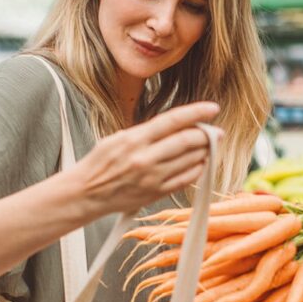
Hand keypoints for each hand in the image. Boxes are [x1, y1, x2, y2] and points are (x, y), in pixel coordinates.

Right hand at [69, 102, 221, 216]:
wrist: (86, 193)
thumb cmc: (100, 163)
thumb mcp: (118, 138)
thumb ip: (146, 132)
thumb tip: (176, 126)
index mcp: (134, 139)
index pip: (173, 120)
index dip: (196, 112)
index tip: (213, 108)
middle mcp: (145, 158)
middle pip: (187, 142)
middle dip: (207, 135)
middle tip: (216, 132)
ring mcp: (152, 178)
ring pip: (191, 161)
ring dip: (205, 152)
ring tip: (208, 146)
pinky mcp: (156, 193)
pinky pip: (186, 179)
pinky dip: (198, 169)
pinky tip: (200, 163)